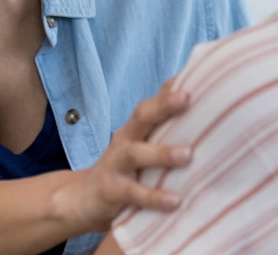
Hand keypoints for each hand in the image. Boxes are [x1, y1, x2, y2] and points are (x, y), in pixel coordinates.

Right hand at [63, 80, 191, 233]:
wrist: (84, 198)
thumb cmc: (124, 167)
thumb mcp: (140, 143)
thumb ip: (161, 128)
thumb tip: (193, 102)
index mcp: (136, 127)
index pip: (153, 102)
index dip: (170, 89)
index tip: (194, 76)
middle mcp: (125, 139)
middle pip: (142, 117)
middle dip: (164, 105)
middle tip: (187, 97)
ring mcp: (116, 163)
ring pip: (136, 154)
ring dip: (161, 153)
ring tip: (187, 154)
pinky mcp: (111, 190)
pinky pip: (133, 193)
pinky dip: (153, 197)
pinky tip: (174, 201)